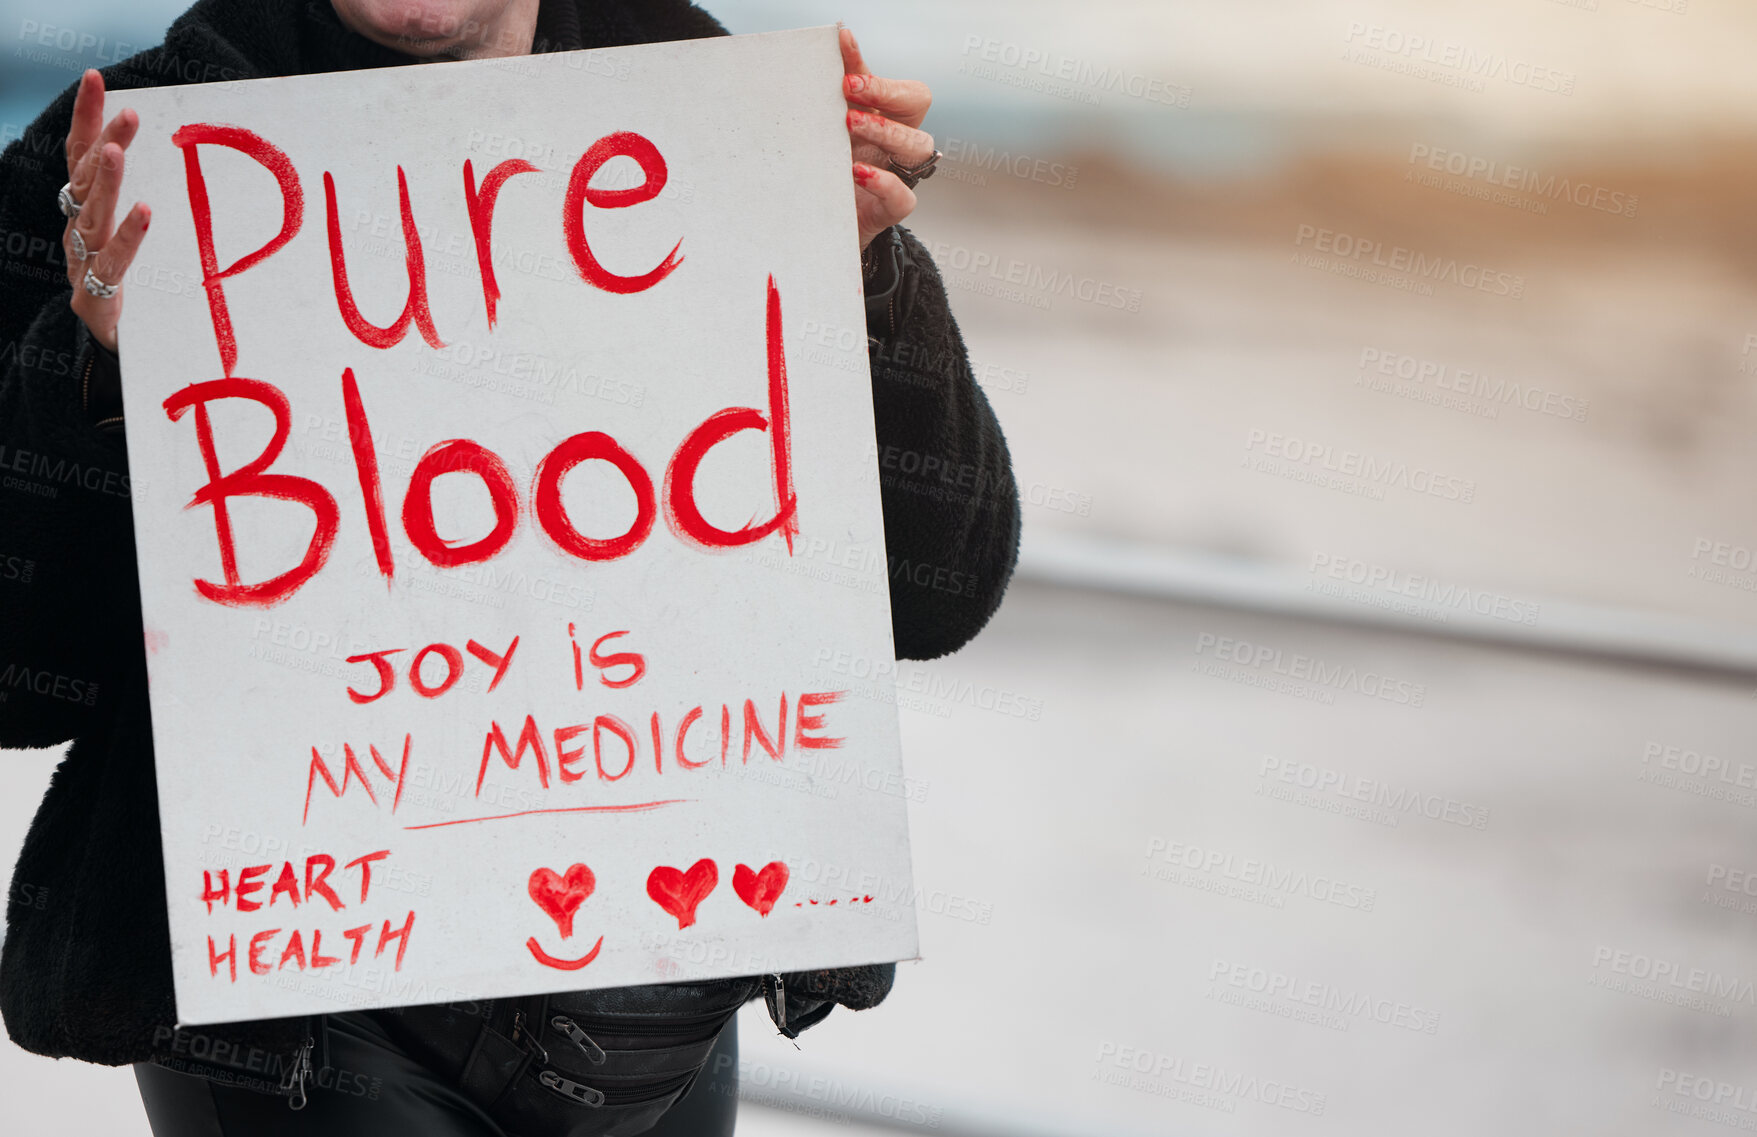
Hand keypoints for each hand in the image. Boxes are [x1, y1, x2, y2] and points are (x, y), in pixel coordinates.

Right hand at [63, 69, 149, 353]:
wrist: (117, 347)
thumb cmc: (132, 283)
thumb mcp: (135, 235)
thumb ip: (146, 196)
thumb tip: (183, 153)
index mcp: (85, 211)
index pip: (79, 155)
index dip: (86, 117)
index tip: (96, 77)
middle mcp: (77, 230)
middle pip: (86, 179)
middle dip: (105, 141)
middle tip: (129, 114)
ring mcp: (82, 263)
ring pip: (92, 216)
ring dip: (107, 182)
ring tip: (120, 152)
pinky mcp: (95, 295)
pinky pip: (112, 261)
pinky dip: (128, 236)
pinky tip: (144, 212)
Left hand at [840, 28, 933, 249]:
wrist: (816, 216)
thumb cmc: (828, 163)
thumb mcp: (832, 123)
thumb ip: (840, 84)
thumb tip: (838, 35)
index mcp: (889, 117)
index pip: (906, 90)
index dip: (882, 79)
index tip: (848, 74)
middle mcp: (899, 142)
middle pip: (917, 106)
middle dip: (885, 94)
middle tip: (848, 89)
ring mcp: (900, 174)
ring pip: (918, 147)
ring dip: (885, 130)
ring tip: (849, 124)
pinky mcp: (890, 209)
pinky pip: (904, 197)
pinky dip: (883, 182)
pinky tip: (857, 172)